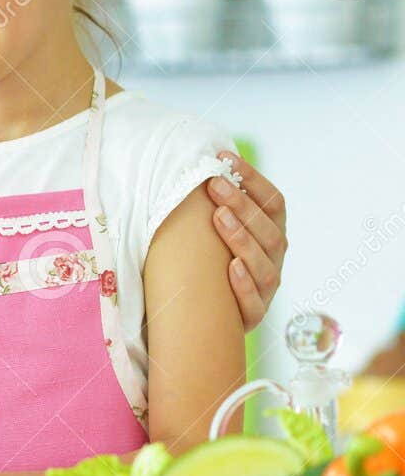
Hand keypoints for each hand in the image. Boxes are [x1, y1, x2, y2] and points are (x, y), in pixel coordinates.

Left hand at [208, 152, 287, 329]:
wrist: (205, 317)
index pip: (274, 203)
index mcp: (272, 235)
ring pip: (265, 265)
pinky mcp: (252, 317)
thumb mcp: (216, 231)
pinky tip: (230, 268)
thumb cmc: (209, 261)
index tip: (225, 157)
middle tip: (214, 183)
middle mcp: (274, 260)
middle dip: (243, 204)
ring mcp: (267, 290)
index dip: (253, 179)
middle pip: (269, 231)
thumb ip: (217, 205)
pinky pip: (254, 304)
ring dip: (242, 238)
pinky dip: (244, 286)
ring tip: (219, 217)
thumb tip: (202, 161)